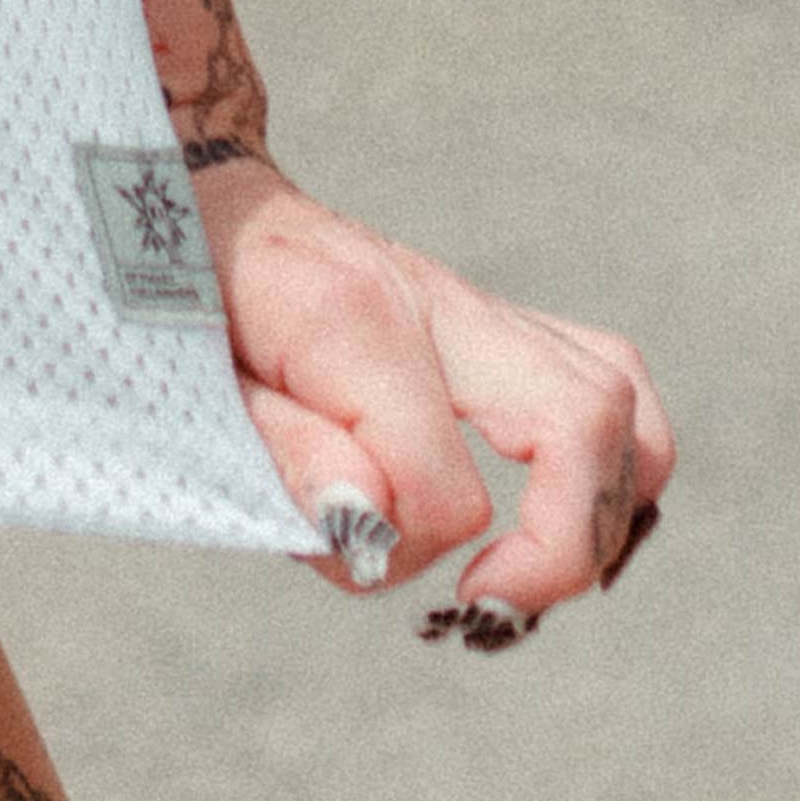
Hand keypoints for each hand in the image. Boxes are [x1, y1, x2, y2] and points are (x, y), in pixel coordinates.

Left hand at [195, 159, 673, 636]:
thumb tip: (368, 526)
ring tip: (528, 570)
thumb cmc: (182, 296)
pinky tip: (558, 519)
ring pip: (617, 397)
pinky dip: (614, 462)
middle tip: (484, 603)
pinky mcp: (494, 322)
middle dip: (562, 547)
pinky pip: (605, 378)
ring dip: (602, 509)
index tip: (346, 554)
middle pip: (582, 422)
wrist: (193, 197)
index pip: (445, 487)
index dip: (406, 551)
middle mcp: (437, 302)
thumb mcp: (194, 384)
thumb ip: (283, 456)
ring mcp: (475, 305)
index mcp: (351, 319)